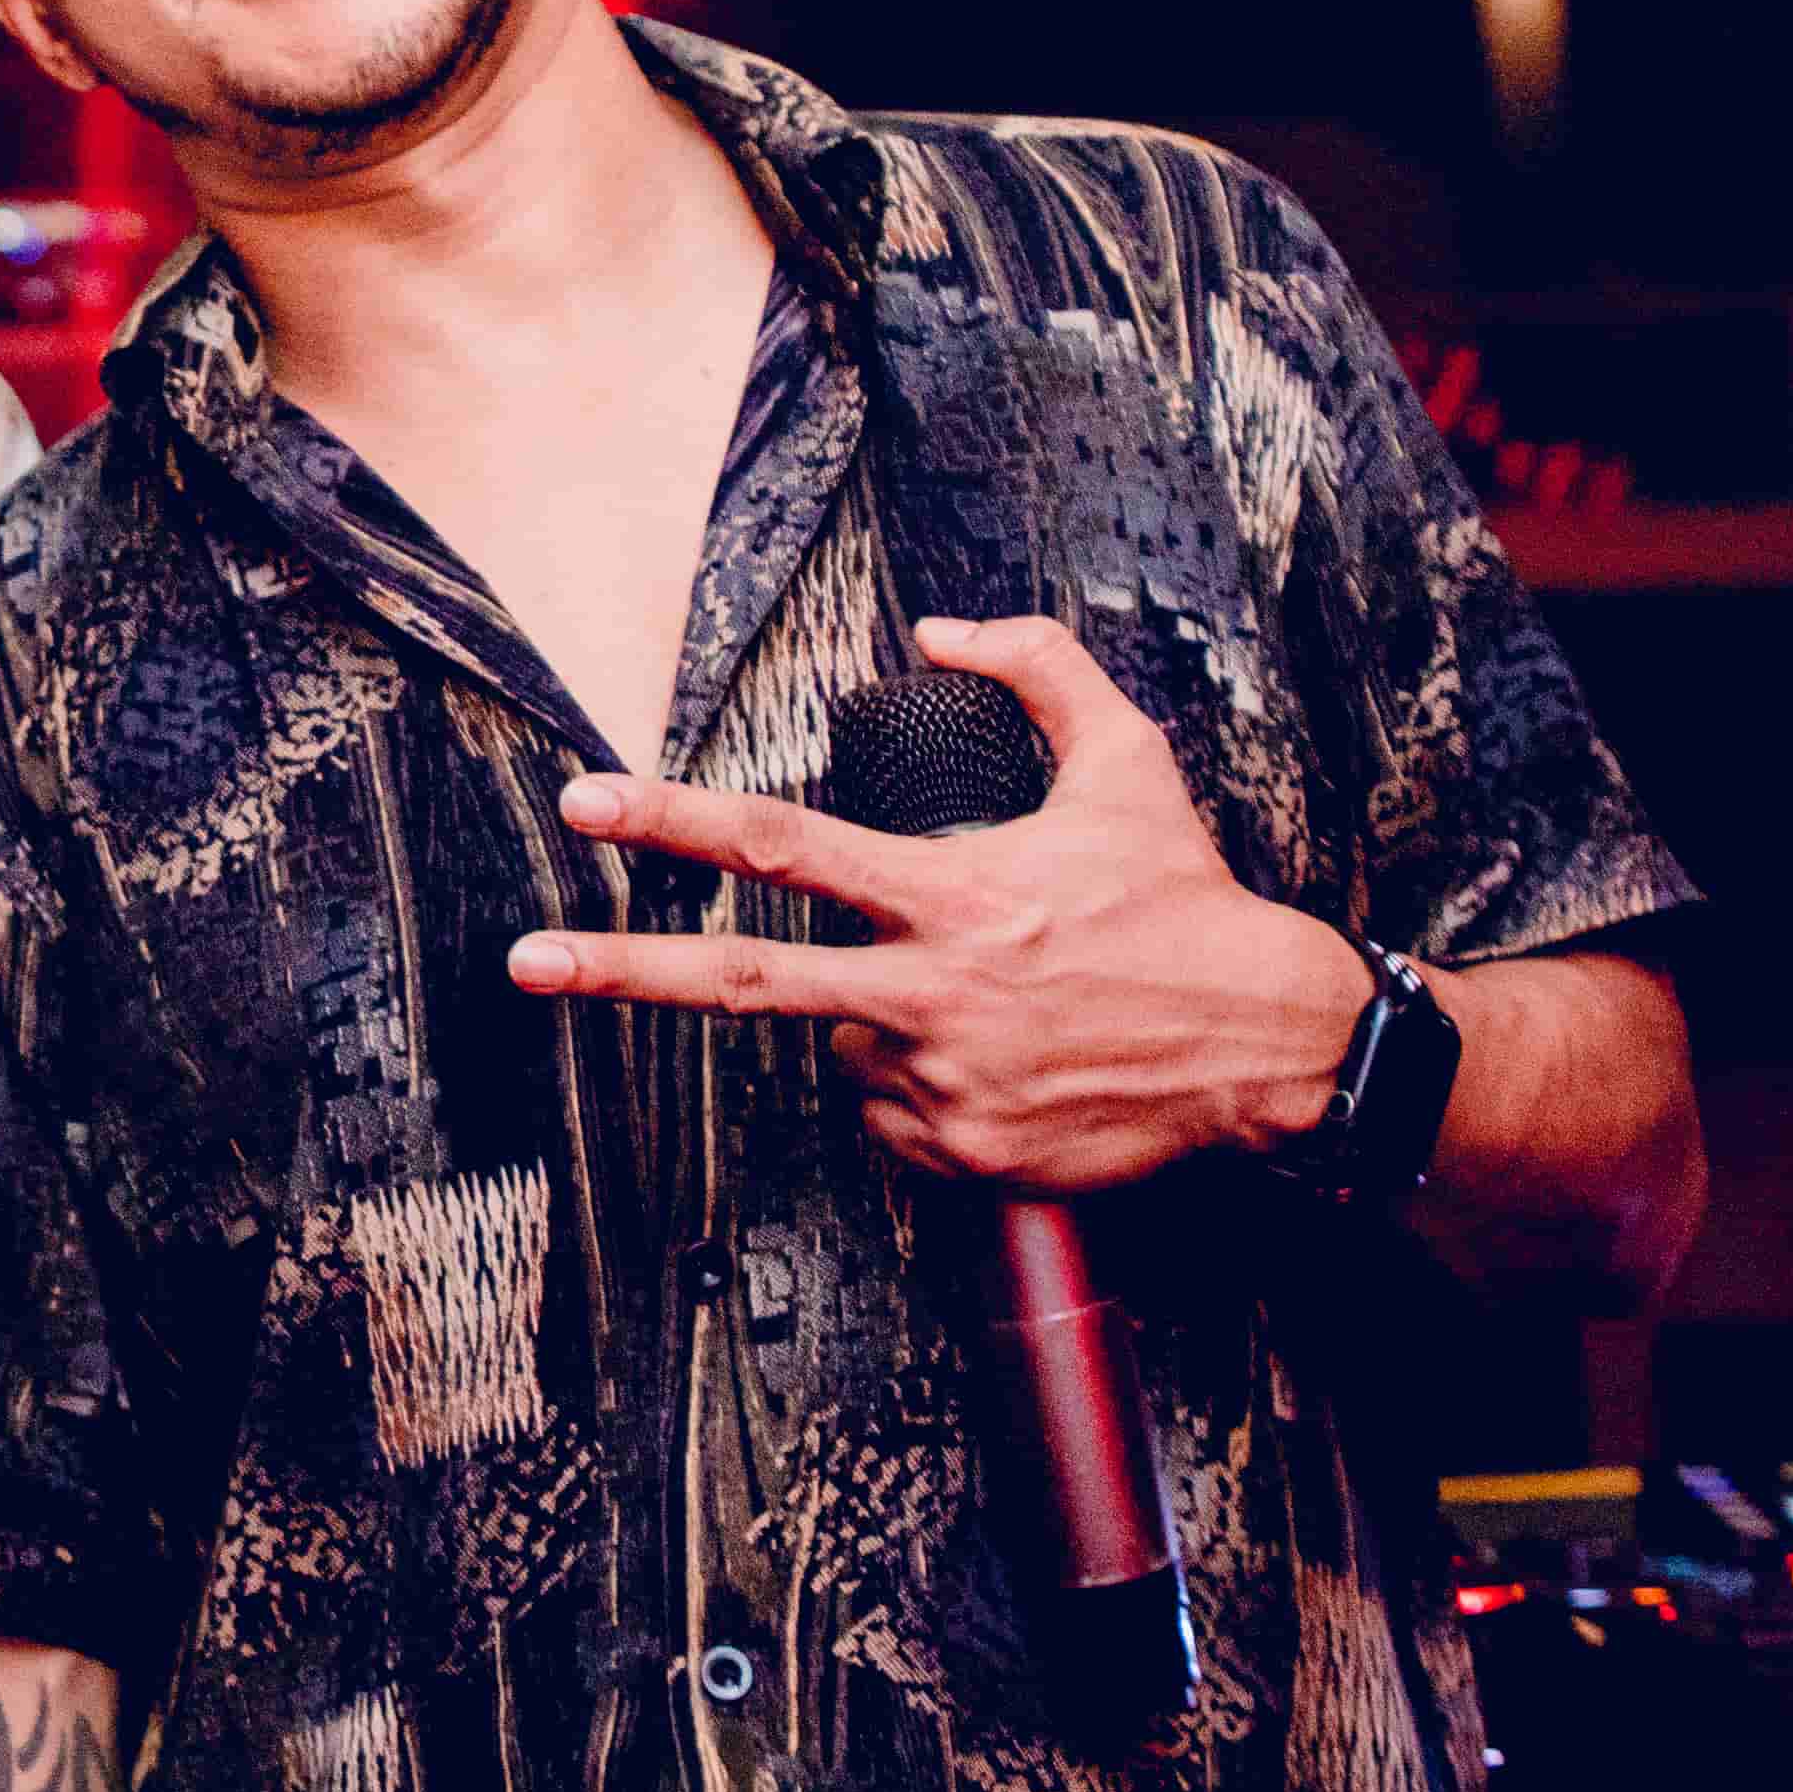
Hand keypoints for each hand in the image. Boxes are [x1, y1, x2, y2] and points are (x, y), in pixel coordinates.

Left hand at [500, 615, 1370, 1190]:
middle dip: (618, 972)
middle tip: (525, 963)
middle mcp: (929, 991)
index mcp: (950, 892)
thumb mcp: (1127, 758)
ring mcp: (943, 1084)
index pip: (778, 845)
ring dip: (880, 1022)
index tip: (586, 804)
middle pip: (739, 983)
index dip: (670, 820)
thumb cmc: (1188, 899)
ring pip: (845, 1048)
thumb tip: (939, 633)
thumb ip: (1035, 668)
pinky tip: (1001, 1063)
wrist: (1267, 1045)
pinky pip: (894, 1117)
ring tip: (986, 1004)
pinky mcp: (968, 1158)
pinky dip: (918, 1088)